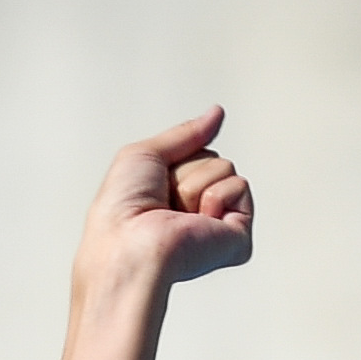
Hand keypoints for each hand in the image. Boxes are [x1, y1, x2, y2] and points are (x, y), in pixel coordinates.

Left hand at [75, 107, 253, 297]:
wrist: (129, 245)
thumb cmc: (121, 212)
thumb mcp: (144, 154)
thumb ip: (185, 134)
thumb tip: (216, 114)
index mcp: (172, 199)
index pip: (193, 154)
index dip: (172, 161)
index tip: (149, 187)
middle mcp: (195, 212)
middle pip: (210, 157)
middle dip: (184, 170)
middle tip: (163, 201)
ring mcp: (217, 223)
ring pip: (224, 167)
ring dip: (194, 184)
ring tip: (176, 213)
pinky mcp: (237, 236)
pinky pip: (240, 185)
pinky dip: (214, 196)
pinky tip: (196, 222)